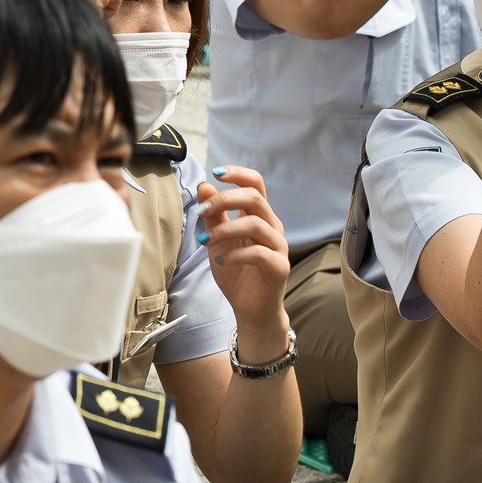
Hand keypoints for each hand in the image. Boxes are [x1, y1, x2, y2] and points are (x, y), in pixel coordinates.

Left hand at [195, 165, 291, 354]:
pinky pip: (260, 253)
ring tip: (205, 240)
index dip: (238, 174)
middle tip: (202, 210)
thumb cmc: (235, 271)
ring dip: (225, 229)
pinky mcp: (280, 268)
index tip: (216, 173)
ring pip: (256, 224)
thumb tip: (204, 185)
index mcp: (259, 216)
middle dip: (225, 199)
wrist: (250, 309)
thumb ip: (213, 215)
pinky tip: (221, 260)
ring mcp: (279, 247)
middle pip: (255, 197)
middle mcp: (273, 227)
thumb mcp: (217, 240)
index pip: (256, 184)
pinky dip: (236, 254)